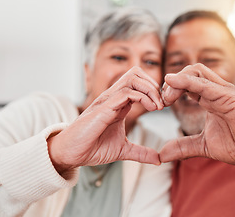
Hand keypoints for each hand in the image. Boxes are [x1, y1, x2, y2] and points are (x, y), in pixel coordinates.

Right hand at [47, 67, 163, 173]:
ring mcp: (108, 100)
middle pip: (137, 73)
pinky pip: (126, 92)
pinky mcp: (104, 108)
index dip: (155, 91)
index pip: (139, 83)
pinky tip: (151, 108)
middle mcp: (114, 97)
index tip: (163, 106)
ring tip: (158, 106)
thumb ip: (141, 152)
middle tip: (163, 104)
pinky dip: (143, 97)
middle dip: (154, 85)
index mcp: (119, 103)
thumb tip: (158, 159)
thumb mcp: (123, 150)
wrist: (71, 154)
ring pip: (133, 78)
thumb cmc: (92, 148)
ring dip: (151, 89)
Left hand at [159, 64, 234, 165]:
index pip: (186, 83)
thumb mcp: (204, 145)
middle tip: (162, 101)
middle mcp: (215, 91)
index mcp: (209, 98)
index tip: (161, 105)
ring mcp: (223, 92)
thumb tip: (162, 153)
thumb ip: (183, 146)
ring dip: (177, 80)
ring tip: (167, 98)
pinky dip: (187, 81)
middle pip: (189, 72)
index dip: (170, 90)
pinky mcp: (229, 97)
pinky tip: (173, 82)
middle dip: (171, 83)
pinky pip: (205, 84)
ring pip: (196, 72)